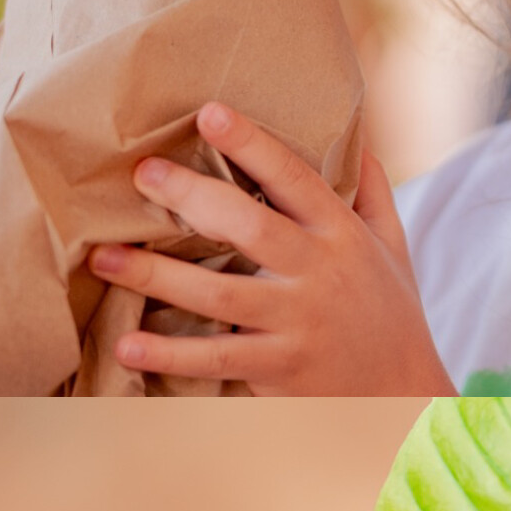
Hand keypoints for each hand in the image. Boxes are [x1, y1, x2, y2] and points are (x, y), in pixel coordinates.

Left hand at [87, 102, 454, 395]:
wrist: (406, 398)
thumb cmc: (391, 316)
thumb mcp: (395, 248)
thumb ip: (374, 194)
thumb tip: (360, 138)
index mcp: (342, 235)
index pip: (296, 179)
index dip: (253, 144)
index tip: (210, 113)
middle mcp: (320, 273)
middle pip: (250, 226)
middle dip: (193, 196)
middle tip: (143, 173)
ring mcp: (298, 322)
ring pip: (219, 294)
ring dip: (157, 275)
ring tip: (105, 256)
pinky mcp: (280, 367)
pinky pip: (217, 358)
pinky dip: (169, 353)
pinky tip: (127, 344)